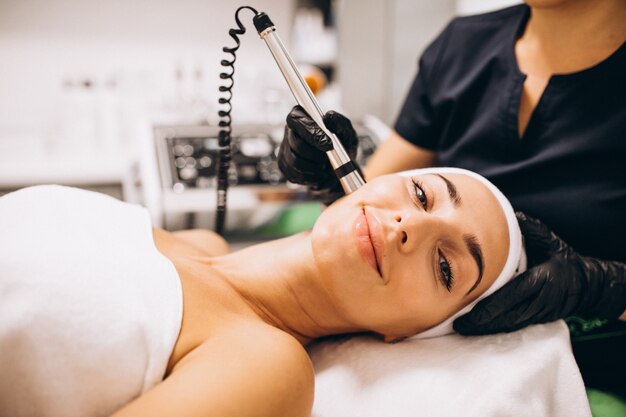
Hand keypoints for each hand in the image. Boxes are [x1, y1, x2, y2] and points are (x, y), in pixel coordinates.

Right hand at [277, 105, 359, 204]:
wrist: (341, 165)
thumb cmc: (342, 144)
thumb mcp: (347, 132)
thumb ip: (340, 123)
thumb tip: (329, 117)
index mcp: (302, 116)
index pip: (296, 120)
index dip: (311, 132)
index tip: (328, 144)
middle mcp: (290, 132)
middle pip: (297, 144)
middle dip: (317, 154)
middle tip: (329, 157)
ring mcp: (285, 151)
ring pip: (296, 162)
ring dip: (316, 166)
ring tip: (326, 164)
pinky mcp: (285, 168)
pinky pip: (297, 176)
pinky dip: (313, 177)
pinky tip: (320, 171)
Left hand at [453, 212, 625, 334]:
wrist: (588, 284)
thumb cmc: (563, 259)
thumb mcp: (550, 241)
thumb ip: (531, 229)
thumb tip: (511, 214)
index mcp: (543, 278)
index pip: (514, 295)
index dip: (493, 306)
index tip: (473, 312)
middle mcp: (541, 299)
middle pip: (509, 315)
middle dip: (483, 322)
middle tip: (459, 325)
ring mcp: (540, 312)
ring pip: (511, 324)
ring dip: (487, 329)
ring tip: (464, 328)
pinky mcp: (538, 320)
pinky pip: (515, 326)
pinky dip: (497, 328)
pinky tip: (479, 329)